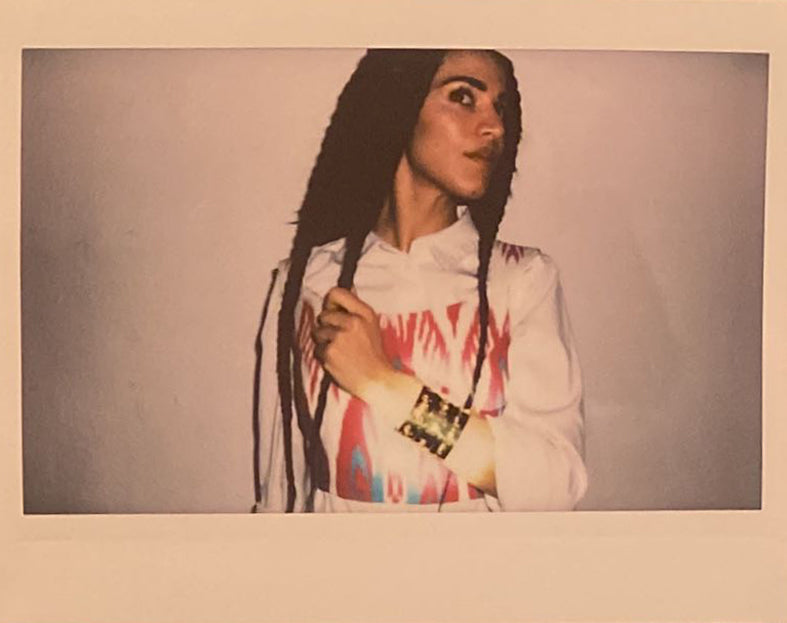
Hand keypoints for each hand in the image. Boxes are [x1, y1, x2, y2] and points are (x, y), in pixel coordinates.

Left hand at [311, 287, 396, 402]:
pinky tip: (337, 360)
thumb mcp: (371, 325)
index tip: (332, 312)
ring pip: (317, 332)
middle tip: (339, 339)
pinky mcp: (330, 352)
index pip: (336, 293)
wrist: (376, 380)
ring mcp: (340, 337)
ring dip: (324, 342)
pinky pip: (317, 349)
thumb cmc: (373, 354)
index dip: (330, 303)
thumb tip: (348, 287)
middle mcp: (353, 322)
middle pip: (323, 315)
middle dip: (327, 327)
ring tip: (340, 351)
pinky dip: (324, 356)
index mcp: (364, 313)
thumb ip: (356, 308)